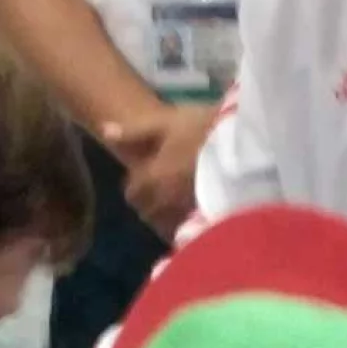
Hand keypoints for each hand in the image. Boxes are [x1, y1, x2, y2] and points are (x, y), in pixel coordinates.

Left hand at [102, 104, 217, 240]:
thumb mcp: (165, 123)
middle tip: (159, 186)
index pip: (132, 193)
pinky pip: (187, 225)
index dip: (135, 184)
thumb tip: (104, 131)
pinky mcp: (207, 214)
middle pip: (147, 211)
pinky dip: (186, 220)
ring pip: (166, 221)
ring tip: (176, 198)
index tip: (143, 175)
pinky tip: (195, 206)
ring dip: (166, 213)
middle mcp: (165, 200)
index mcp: (152, 178)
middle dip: (149, 202)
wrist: (242, 142)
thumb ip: (134, 132)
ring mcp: (187, 210)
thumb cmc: (201, 127)